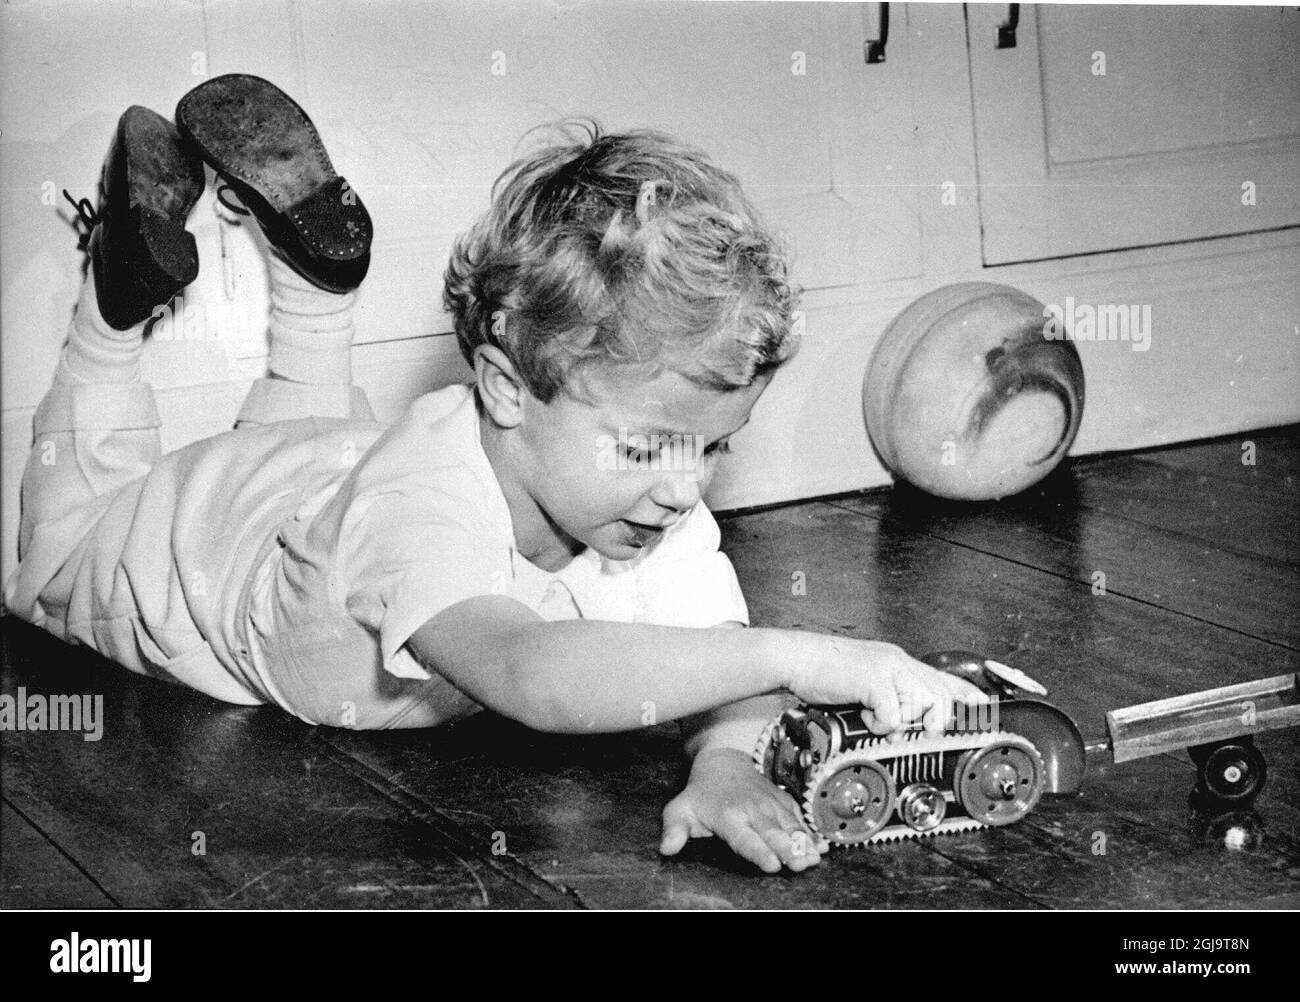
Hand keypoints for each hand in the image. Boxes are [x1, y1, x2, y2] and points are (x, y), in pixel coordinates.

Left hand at [660, 748, 826, 873]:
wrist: (724, 762)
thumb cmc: (701, 793)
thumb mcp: (680, 809)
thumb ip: (673, 830)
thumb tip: (666, 848)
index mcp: (729, 817)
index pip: (745, 838)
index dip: (758, 851)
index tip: (770, 864)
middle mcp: (753, 811)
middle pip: (773, 834)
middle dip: (788, 850)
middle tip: (800, 864)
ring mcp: (771, 806)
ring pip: (790, 827)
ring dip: (804, 843)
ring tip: (815, 857)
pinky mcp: (783, 803)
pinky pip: (800, 819)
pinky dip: (811, 832)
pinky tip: (822, 846)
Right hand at [788, 637, 989, 736]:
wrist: (797, 658)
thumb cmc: (826, 672)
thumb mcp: (865, 681)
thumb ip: (887, 695)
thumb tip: (903, 723)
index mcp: (899, 663)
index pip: (942, 678)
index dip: (966, 695)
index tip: (983, 709)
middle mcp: (899, 662)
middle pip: (940, 695)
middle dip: (936, 720)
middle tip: (920, 732)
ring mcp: (888, 668)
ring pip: (921, 704)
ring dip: (901, 721)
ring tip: (876, 719)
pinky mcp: (873, 679)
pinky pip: (892, 714)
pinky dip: (879, 723)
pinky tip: (862, 714)